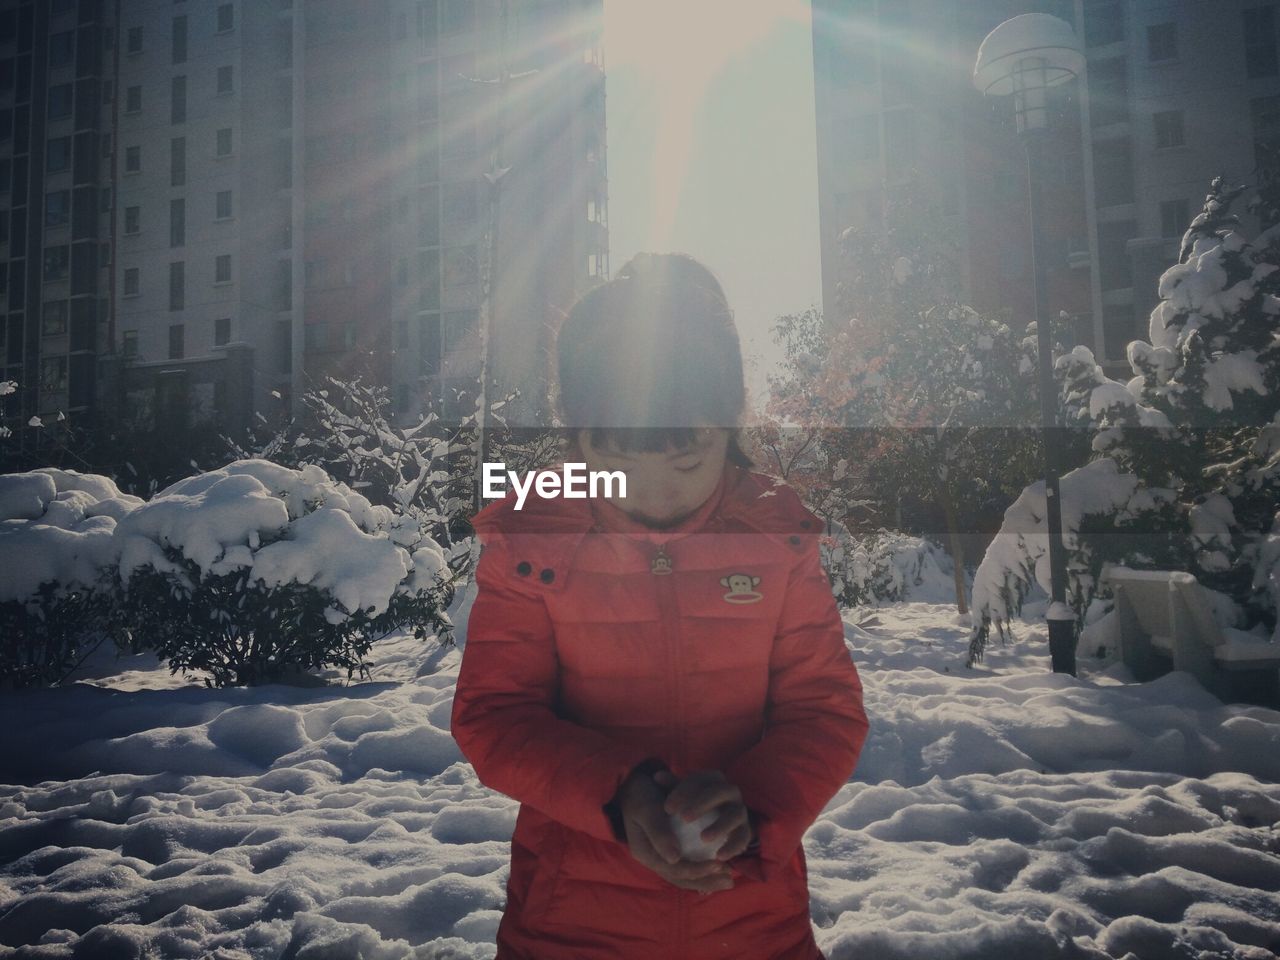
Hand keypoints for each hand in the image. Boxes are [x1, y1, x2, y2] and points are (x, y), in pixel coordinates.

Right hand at [616, 767, 734, 893]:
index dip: (697, 870)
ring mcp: (660, 854)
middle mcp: (653, 858)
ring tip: (728, 878)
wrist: (632, 786)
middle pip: (681, 878)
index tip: (719, 864)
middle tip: (729, 881)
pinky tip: (718, 865)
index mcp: (645, 853)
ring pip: (685, 874)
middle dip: (706, 881)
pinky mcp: (668, 848)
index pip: (674, 870)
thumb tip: (675, 858)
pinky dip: (702, 866)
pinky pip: (686, 863)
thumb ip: (659, 833)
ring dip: (706, 879)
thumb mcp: (646, 809)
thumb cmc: (640, 794)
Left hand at [656, 769, 754, 863]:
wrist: (720, 818)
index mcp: (714, 779)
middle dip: (702, 804)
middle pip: (719, 792)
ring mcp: (740, 810)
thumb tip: (656, 776)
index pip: (699, 779)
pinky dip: (733, 846)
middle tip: (684, 818)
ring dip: (720, 826)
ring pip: (734, 815)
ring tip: (703, 838)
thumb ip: (672, 787)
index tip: (667, 808)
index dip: (683, 791)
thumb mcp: (683, 795)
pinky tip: (718, 856)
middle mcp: (730, 792)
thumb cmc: (694, 804)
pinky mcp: (746, 830)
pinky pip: (743, 837)